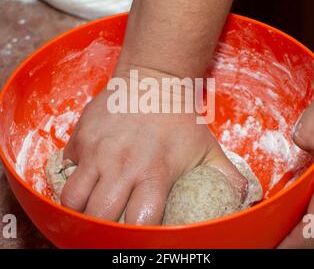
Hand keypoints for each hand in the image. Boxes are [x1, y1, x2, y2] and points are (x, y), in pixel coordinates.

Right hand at [60, 66, 246, 224]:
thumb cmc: (181, 118)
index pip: (137, 223)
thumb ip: (228, 178)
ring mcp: (97, 150)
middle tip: (111, 224)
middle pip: (98, 217)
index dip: (136, 235)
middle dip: (103, 228)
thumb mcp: (209, 148)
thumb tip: (246, 201)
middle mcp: (122, 165)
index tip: (138, 234)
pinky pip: (67, 168)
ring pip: (71, 199)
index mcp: (155, 173)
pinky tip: (88, 175)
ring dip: (80, 209)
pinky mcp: (81, 137)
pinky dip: (73, 178)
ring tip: (92, 206)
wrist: (155, 78)